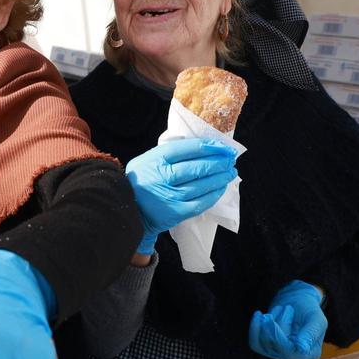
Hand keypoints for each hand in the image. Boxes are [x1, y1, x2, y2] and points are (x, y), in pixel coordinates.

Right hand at [126, 138, 237, 253]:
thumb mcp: (146, 161)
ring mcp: (170, 195)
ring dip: (219, 177)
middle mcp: (162, 177)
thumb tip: (201, 148)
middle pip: (196, 167)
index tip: (220, 146)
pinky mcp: (176, 212)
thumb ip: (168, 154)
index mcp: (154, 160)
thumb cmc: (140, 183)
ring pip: (201, 184)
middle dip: (218, 162)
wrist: (128, 209)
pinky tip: (221, 188)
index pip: (185, 149)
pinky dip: (213, 194)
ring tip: (230, 172)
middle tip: (230, 159)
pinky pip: (201, 202)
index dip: (206, 146)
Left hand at [249, 280, 327, 358]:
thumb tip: (302, 348)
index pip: (289, 352)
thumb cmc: (308, 309)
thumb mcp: (316, 318)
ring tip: (281, 309)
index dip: (278, 337)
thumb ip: (310, 332)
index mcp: (310, 354)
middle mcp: (294, 358)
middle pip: (275, 345)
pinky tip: (259, 314)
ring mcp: (279, 355)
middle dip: (277, 323)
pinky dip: (255, 327)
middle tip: (286, 307)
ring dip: (270, 321)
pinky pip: (254, 343)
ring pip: (264, 342)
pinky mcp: (266, 349)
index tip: (272, 318)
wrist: (296, 302)